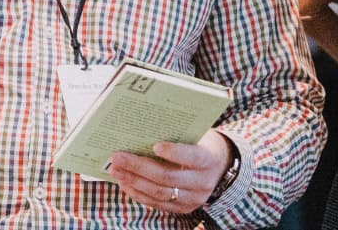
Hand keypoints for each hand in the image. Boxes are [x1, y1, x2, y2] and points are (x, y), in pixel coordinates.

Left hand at [108, 129, 232, 214]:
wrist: (221, 168)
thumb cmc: (202, 144)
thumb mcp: (198, 135)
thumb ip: (178, 134)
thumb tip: (145, 128)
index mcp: (209, 159)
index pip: (192, 157)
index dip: (174, 153)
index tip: (155, 145)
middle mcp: (203, 183)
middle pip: (168, 177)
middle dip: (139, 167)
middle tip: (118, 157)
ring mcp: (193, 199)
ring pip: (159, 193)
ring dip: (134, 181)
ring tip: (116, 170)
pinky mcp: (183, 208)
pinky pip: (157, 204)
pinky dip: (138, 193)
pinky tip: (124, 183)